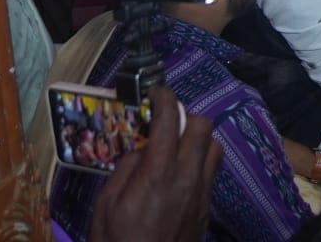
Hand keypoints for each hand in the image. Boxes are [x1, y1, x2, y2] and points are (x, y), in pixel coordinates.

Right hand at [89, 86, 221, 241]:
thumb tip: (141, 148)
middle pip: (203, 126)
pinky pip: (212, 171)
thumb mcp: (106, 204)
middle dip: (185, 116)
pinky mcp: (207, 207)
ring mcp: (202, 192)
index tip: (155, 93)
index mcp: (158, 172)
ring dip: (198, 139)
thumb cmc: (117, 241)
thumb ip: (126, 169)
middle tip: (166, 123)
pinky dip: (200, 162)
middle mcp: (187, 176)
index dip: (164, 98)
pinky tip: (180, 174)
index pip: (170, 120)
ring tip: (176, 148)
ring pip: (214, 147)